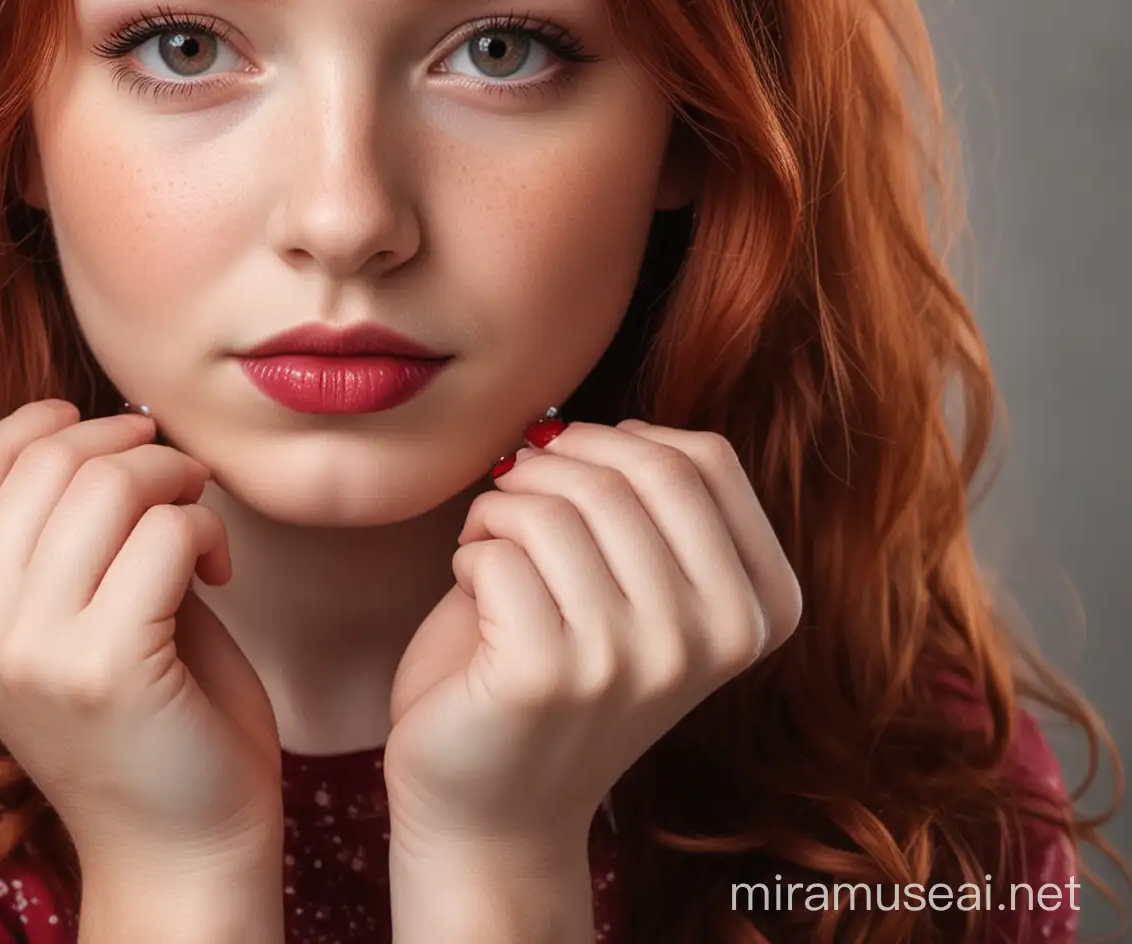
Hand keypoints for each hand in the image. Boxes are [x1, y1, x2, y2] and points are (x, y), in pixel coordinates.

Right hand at [0, 399, 282, 872]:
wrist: (178, 845)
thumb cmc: (134, 713)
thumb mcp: (47, 625)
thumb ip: (21, 545)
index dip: (54, 421)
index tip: (119, 439)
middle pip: (50, 459)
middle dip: (136, 448)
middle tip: (179, 484)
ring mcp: (32, 652)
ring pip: (111, 485)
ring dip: (178, 480)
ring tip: (197, 522)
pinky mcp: (107, 666)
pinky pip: (167, 531)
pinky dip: (209, 530)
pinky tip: (218, 571)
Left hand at [385, 419, 801, 854]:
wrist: (494, 810)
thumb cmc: (555, 671)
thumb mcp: (638, 584)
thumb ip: (647, 504)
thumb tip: (593, 420)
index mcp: (760, 607)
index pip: (707, 458)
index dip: (623, 438)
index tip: (574, 469)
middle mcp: (716, 636)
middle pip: (633, 469)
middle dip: (555, 462)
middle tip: (515, 495)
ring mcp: (636, 658)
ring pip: (557, 504)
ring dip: (502, 506)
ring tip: (490, 546)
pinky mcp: (549, 672)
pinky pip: (499, 547)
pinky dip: (470, 550)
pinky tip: (472, 590)